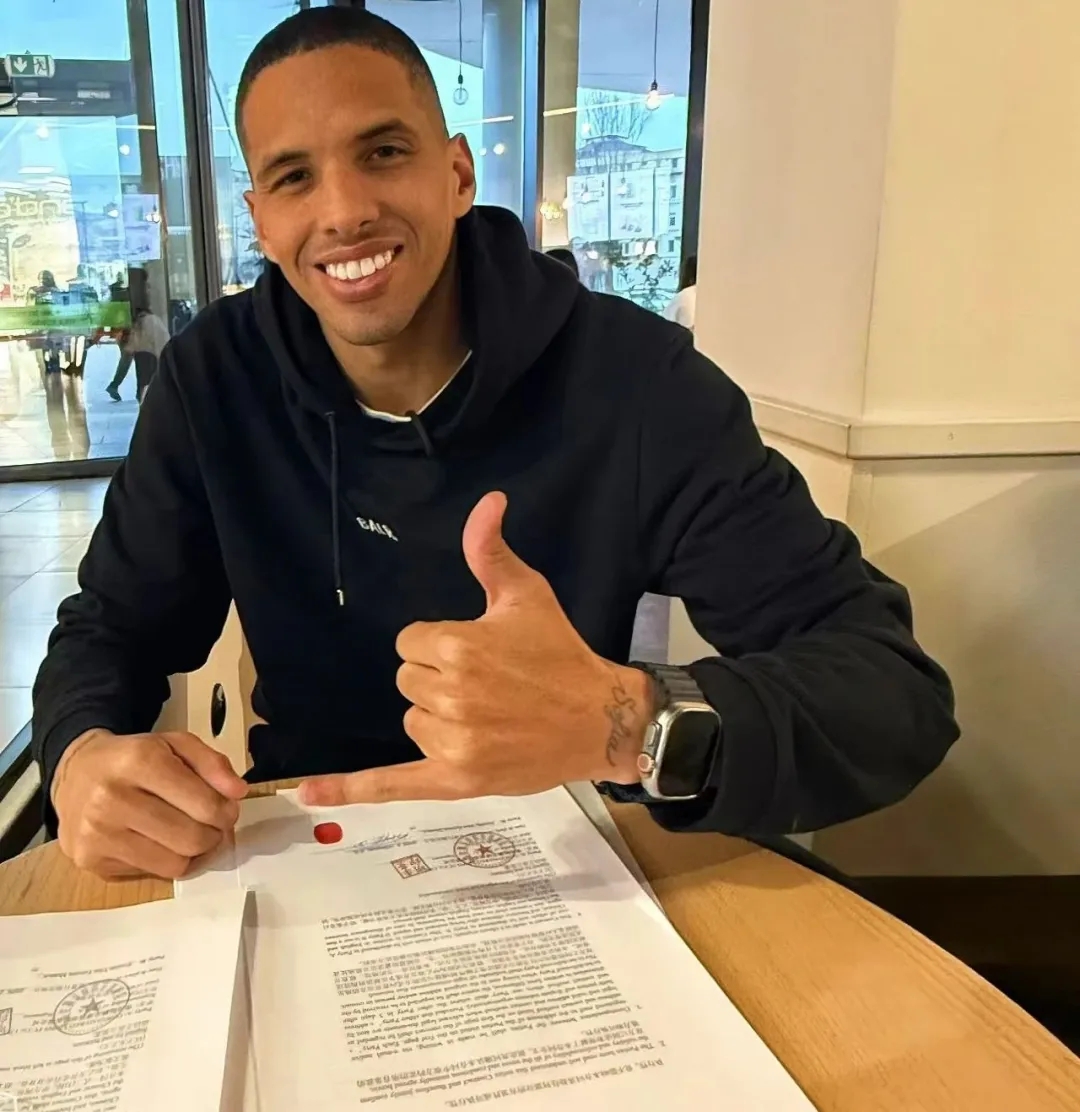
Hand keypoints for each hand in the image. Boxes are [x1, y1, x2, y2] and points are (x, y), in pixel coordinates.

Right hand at [51, 728, 248, 879]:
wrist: (75, 772)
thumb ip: (213, 763)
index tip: (227, 809)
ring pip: (174, 863)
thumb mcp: (176, 744)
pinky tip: (161, 841)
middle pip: (191, 838)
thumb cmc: (134, 757)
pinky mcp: (90, 860)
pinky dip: (167, 861)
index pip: (204, 805)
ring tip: (190, 833)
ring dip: (194, 852)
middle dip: (213, 834)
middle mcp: (112, 798)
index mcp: (139, 761)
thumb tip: (239, 792)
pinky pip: (151, 874)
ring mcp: (97, 833)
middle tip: (212, 824)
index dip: (226, 811)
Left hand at [299, 491, 654, 806]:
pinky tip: (309, 792)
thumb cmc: (560, 654)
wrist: (599, 719)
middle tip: (490, 686)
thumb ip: (490, 551)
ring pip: (412, 720)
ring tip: (489, 716)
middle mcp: (450, 693)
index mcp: (458, 646)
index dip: (439, 645)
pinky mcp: (456, 778)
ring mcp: (452, 740)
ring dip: (437, 718)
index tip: (478, 652)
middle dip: (438, 679)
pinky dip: (350, 789)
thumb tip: (487, 500)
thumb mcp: (526, 595)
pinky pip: (391, 783)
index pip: (409, 642)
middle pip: (407, 680)